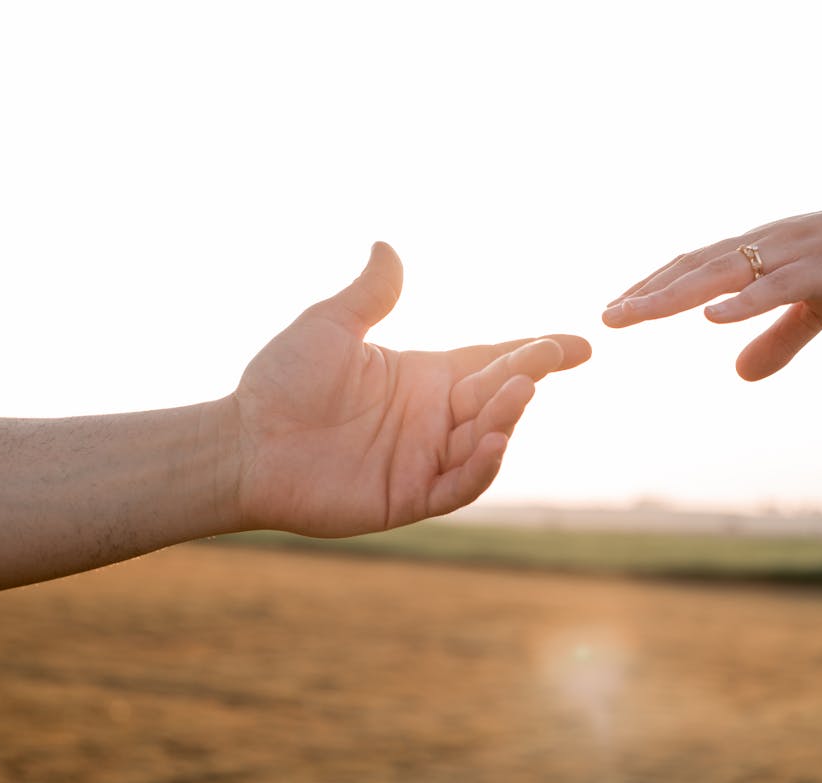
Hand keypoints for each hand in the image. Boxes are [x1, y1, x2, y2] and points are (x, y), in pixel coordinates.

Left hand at [229, 242, 589, 536]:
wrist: (243, 443)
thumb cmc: (280, 382)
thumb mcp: (329, 326)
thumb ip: (369, 293)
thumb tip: (387, 246)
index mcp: (424, 377)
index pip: (492, 361)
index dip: (535, 353)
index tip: (578, 343)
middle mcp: (433, 418)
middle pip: (496, 396)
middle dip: (527, 377)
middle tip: (550, 358)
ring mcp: (424, 459)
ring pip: (484, 440)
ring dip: (507, 418)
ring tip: (519, 391)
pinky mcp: (409, 497)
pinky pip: (458, 485)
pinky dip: (481, 468)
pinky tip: (492, 443)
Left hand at [601, 190, 821, 379]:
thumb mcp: (816, 307)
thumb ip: (777, 340)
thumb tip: (739, 376)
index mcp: (760, 251)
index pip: (692, 266)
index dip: (652, 287)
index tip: (614, 311)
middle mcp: (767, 244)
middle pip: (694, 267)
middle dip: (648, 293)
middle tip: (606, 318)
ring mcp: (794, 252)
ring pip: (724, 274)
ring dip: (676, 294)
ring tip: (638, 314)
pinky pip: (776, 287)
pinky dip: (743, 302)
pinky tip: (712, 317)